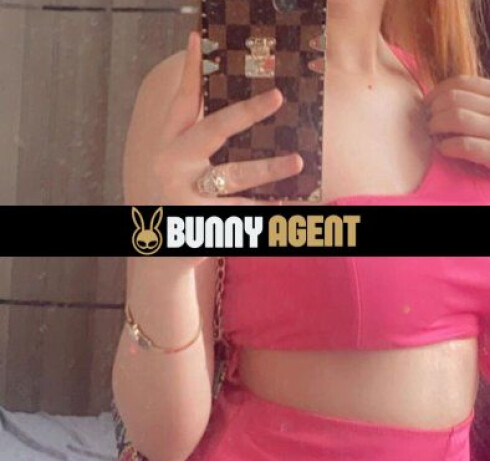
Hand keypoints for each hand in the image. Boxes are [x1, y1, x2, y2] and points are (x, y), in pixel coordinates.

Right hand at [123, 31, 303, 266]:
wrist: (156, 251)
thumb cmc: (171, 199)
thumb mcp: (173, 165)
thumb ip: (191, 138)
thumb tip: (231, 110)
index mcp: (166, 147)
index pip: (180, 104)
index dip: (190, 71)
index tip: (199, 39)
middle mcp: (171, 167)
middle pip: (210, 132)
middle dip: (245, 113)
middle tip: (277, 97)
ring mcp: (186, 197)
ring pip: (234, 176)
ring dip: (268, 168)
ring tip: (297, 160)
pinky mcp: (204, 224)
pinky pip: (247, 214)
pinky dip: (273, 212)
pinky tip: (298, 210)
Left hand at [424, 75, 489, 167]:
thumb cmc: (488, 140)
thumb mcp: (483, 115)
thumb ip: (468, 105)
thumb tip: (430, 100)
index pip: (460, 83)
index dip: (435, 95)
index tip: (426, 108)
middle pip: (453, 98)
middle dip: (433, 112)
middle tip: (428, 127)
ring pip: (457, 117)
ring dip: (437, 127)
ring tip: (435, 137)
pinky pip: (467, 145)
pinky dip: (448, 146)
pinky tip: (444, 150)